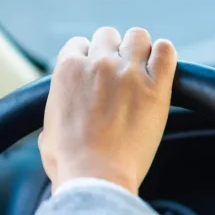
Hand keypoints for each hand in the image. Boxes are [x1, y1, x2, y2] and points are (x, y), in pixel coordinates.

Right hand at [39, 27, 176, 194]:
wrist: (96, 178)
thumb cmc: (69, 163)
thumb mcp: (47, 133)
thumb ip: (55, 114)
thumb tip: (57, 120)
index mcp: (68, 70)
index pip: (79, 44)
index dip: (87, 59)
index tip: (93, 75)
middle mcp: (99, 63)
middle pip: (108, 35)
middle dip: (111, 51)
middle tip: (116, 75)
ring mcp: (129, 72)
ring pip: (137, 37)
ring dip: (138, 50)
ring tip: (140, 70)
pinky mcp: (157, 88)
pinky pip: (166, 52)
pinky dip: (163, 56)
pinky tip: (160, 69)